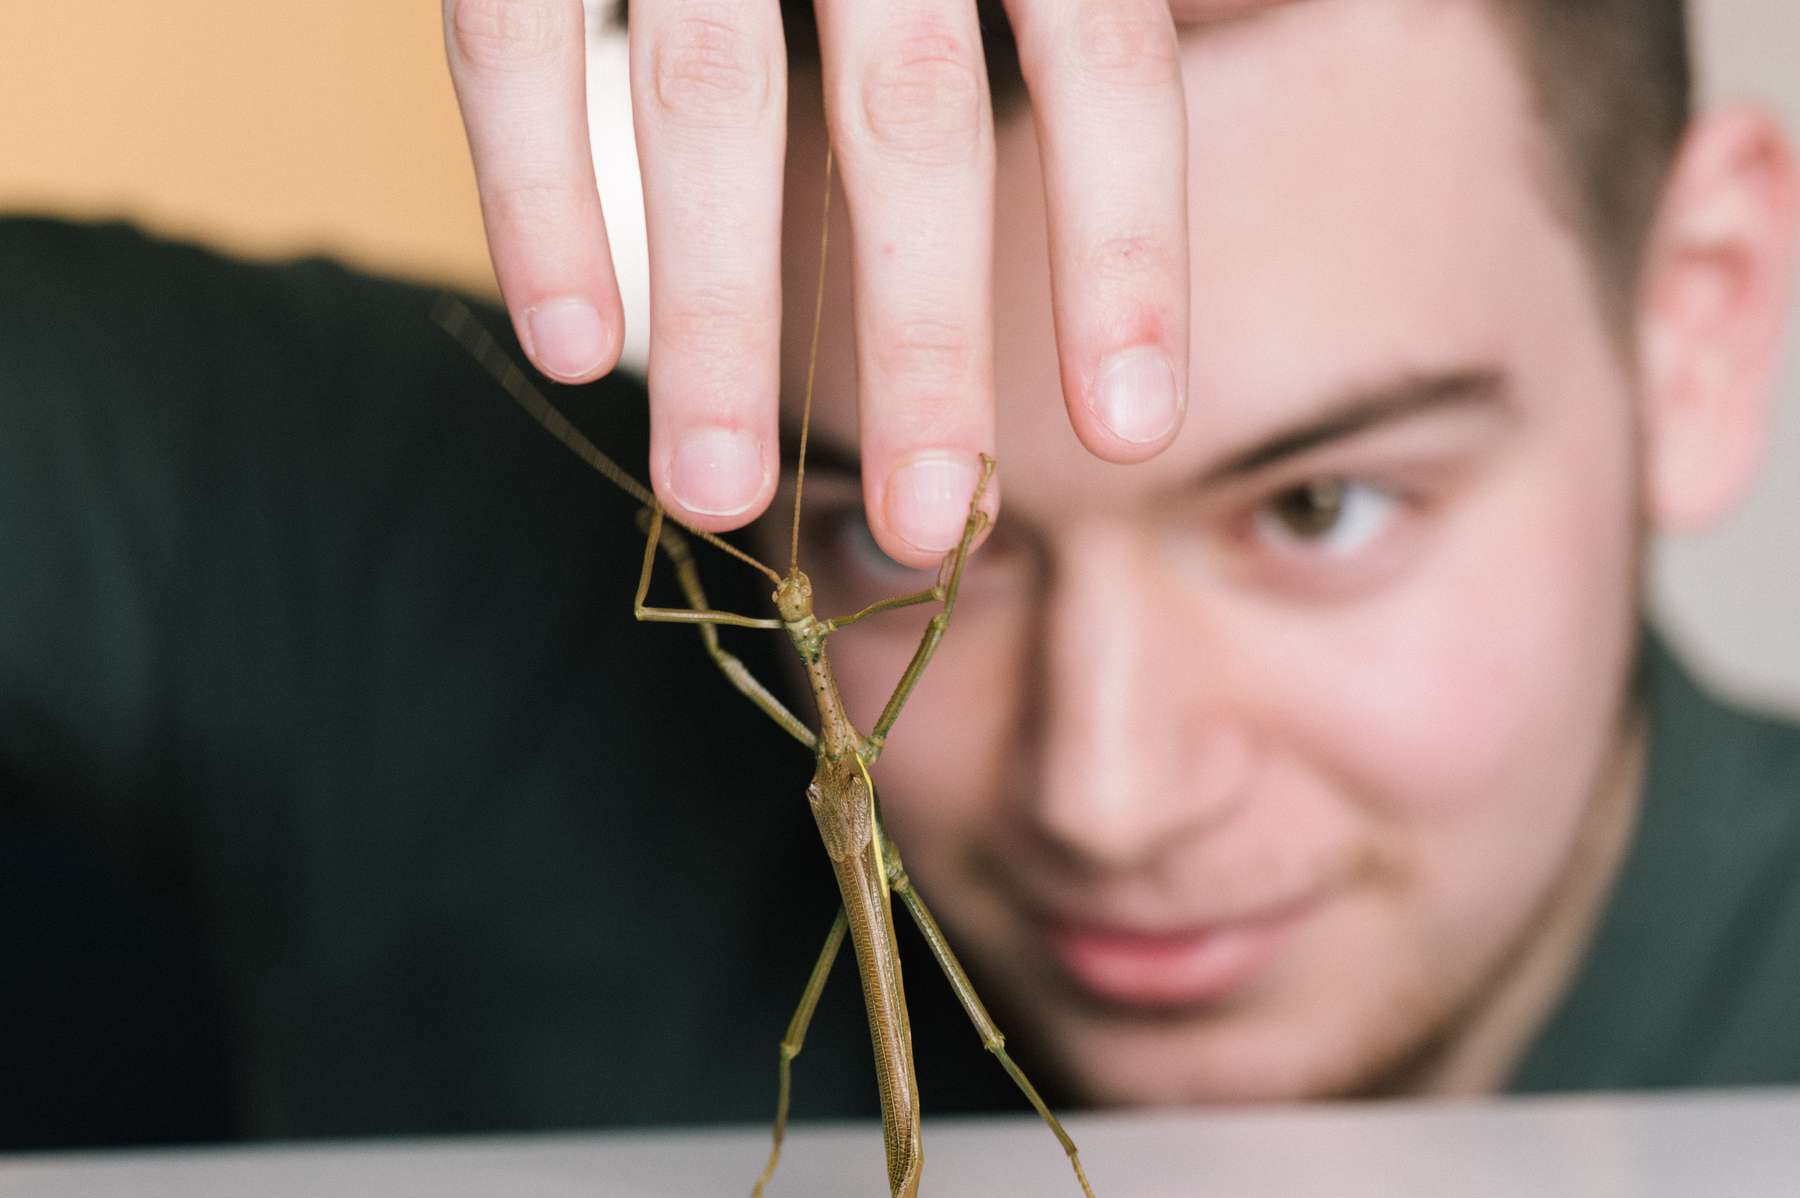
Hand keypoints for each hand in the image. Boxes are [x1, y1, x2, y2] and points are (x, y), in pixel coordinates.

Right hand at [444, 0, 1286, 561]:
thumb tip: (1267, 19)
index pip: (1100, 54)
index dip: (1124, 246)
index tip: (1134, 427)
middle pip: (909, 117)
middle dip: (922, 338)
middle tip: (933, 525)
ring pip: (709, 101)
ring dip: (721, 317)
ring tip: (717, 497)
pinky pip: (513, 33)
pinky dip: (536, 185)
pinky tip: (571, 346)